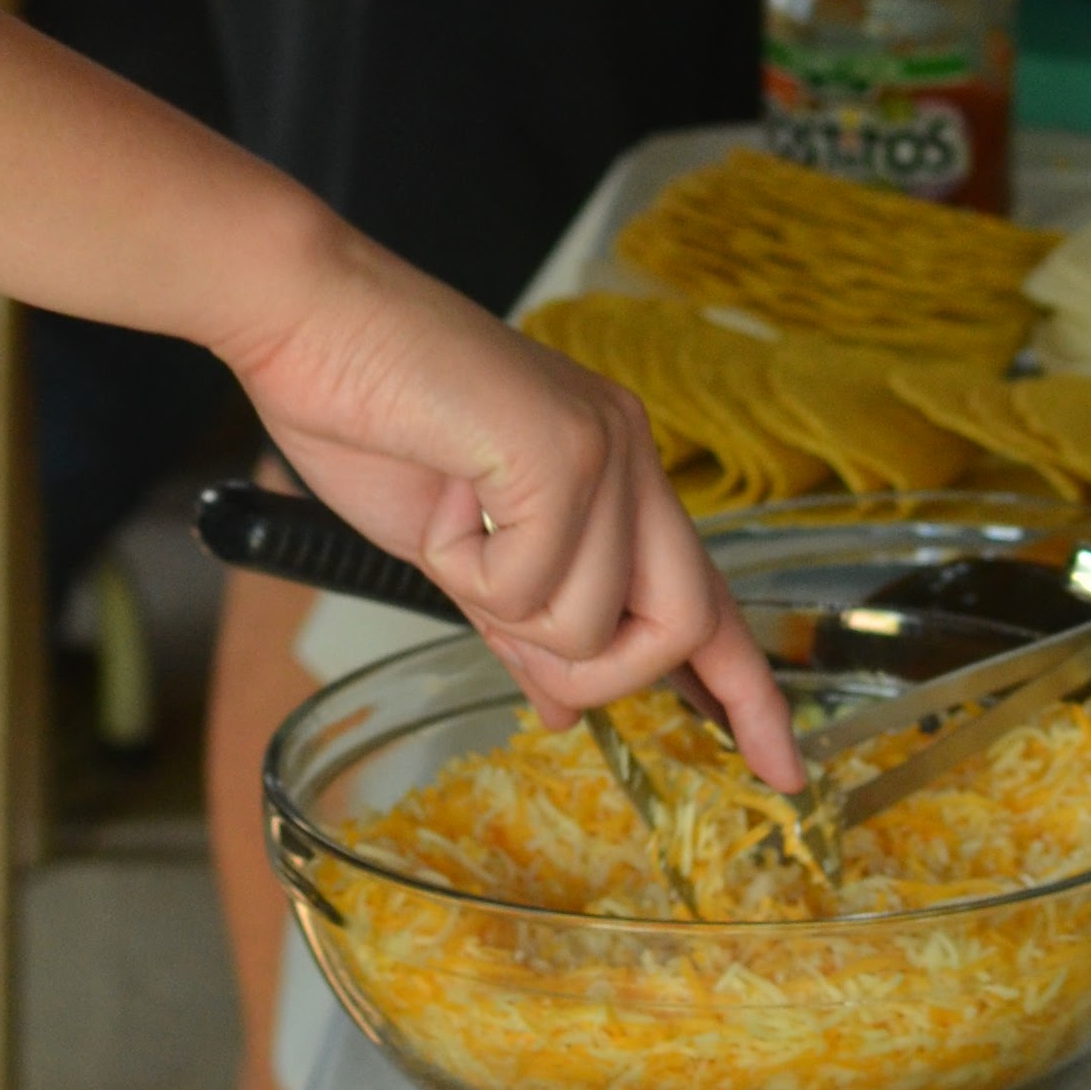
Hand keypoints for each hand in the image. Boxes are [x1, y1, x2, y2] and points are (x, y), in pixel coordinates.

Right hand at [236, 237, 802, 788]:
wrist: (308, 320)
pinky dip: (466, 571)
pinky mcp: (562, 450)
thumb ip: (522, 622)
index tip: (783, 770)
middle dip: (600, 670)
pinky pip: (532, 586)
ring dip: (499, 607)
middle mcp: (631, 454)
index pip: (709, 598)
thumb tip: (563, 707)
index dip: (750, 691)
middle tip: (510, 626)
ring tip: (452, 523)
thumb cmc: (370, 414)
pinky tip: (442, 502)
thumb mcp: (459, 550)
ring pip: (590, 624)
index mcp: (618, 472)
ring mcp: (604, 448)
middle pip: (685, 623)